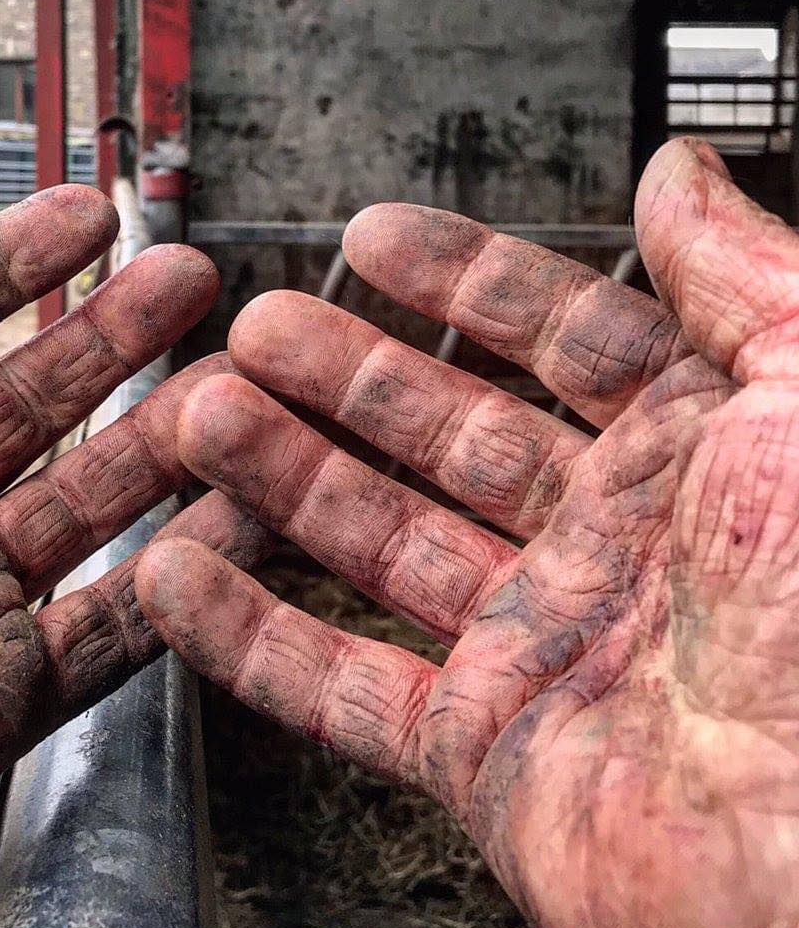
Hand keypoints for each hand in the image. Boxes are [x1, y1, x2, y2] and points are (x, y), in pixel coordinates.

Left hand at [0, 183, 266, 927]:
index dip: (12, 263)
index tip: (91, 211)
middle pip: (30, 402)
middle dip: (113, 334)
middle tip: (193, 277)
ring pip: (85, 506)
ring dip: (163, 445)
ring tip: (238, 388)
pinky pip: (108, 631)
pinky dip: (180, 579)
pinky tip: (243, 519)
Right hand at [137, 138, 798, 927]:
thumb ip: (743, 277)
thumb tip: (681, 176)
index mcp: (696, 459)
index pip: (558, 339)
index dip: (464, 280)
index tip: (378, 238)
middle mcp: (607, 548)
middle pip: (440, 434)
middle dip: (342, 374)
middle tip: (258, 328)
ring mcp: (533, 649)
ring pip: (376, 542)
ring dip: (283, 479)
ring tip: (204, 419)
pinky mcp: (478, 751)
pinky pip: (339, 686)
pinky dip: (251, 639)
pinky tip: (185, 582)